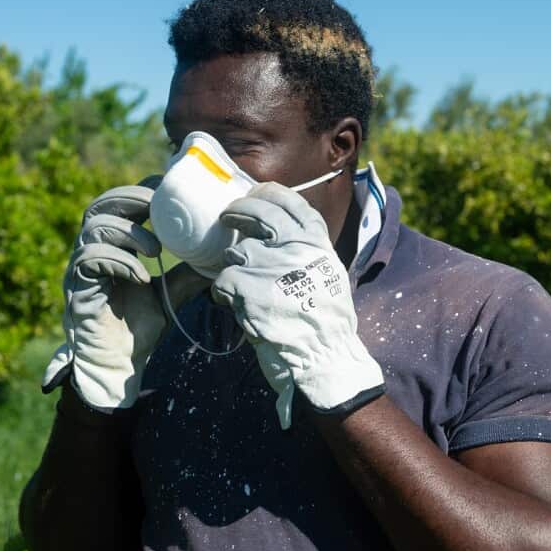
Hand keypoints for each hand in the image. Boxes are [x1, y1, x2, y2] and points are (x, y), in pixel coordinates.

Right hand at [43, 177, 209, 410]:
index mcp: (114, 246)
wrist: (121, 365)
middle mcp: (93, 251)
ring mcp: (82, 268)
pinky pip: (89, 258)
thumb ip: (189, 274)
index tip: (167, 190)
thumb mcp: (171, 294)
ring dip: (129, 231)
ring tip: (156, 249)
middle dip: (131, 198)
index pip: (119, 203)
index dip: (140, 190)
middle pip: (101, 206)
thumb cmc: (140, 328)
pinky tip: (141, 276)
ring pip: (94, 227)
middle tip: (158, 208)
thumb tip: (222, 258)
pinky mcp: (76, 287)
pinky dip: (119, 261)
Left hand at [212, 183, 384, 427]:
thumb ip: (307, 252)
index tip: (255, 192)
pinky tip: (231, 304)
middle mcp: (294, 246)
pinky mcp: (246, 286)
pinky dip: (222, 293)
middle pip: (257, 211)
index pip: (290, 202)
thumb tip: (281, 235)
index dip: (268, 193)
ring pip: (236, 251)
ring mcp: (269, 264)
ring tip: (242, 288)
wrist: (322, 358)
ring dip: (233, 267)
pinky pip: (222, 279)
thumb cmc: (326, 324)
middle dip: (237, 210)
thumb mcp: (328, 276)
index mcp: (317, 242)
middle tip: (227, 217)